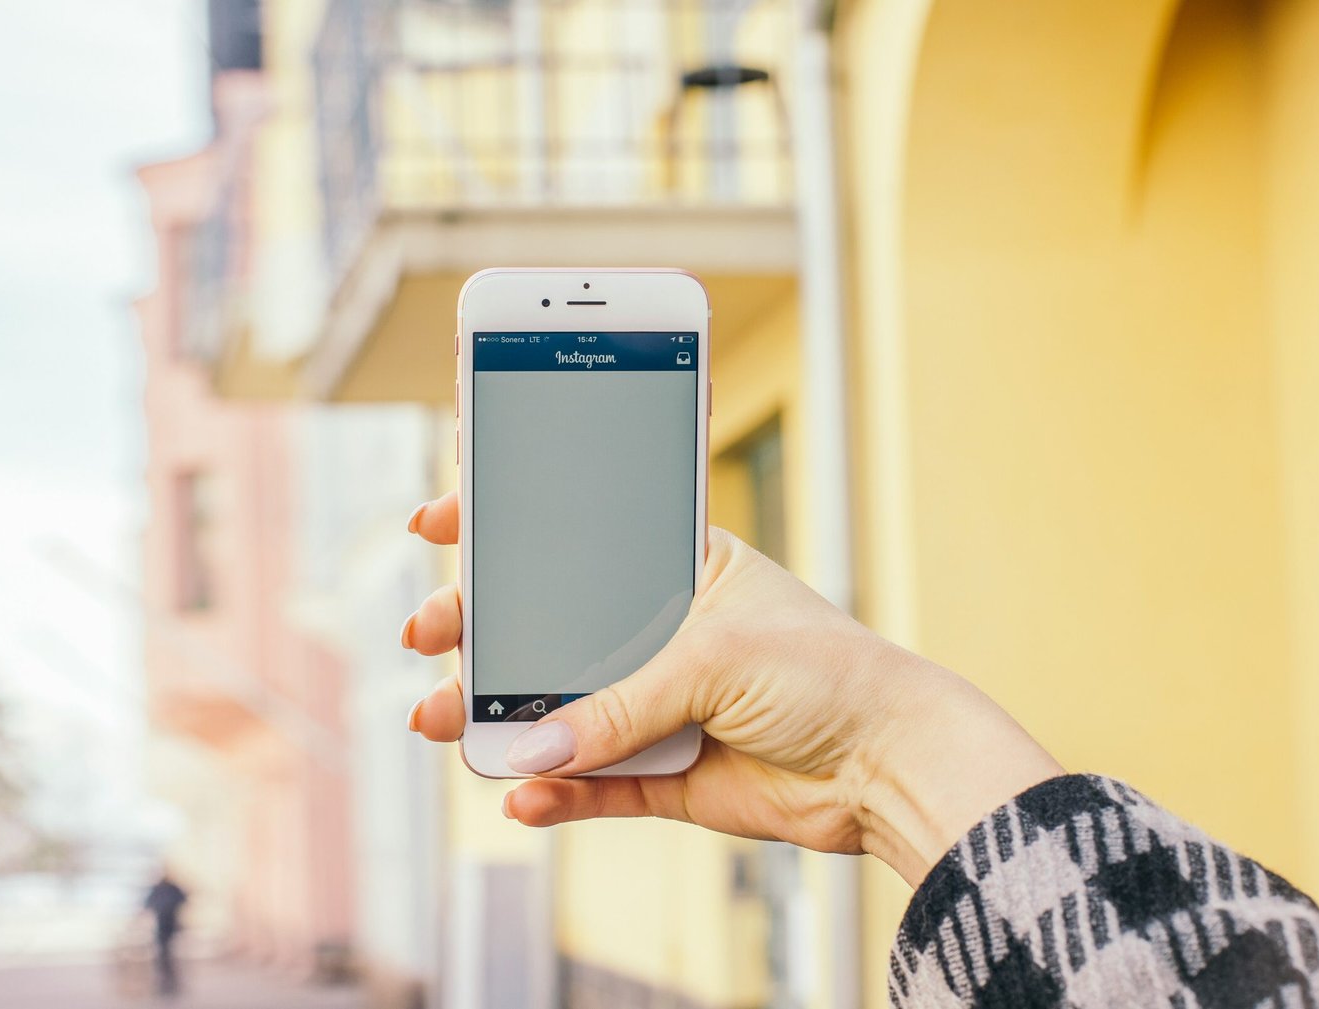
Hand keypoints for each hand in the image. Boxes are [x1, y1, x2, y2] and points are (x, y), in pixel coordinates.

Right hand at [401, 491, 1062, 886]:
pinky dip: (554, 791)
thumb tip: (534, 748)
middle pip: (550, 627)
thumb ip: (619, 704)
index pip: (579, 537)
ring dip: (500, 716)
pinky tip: (520, 792)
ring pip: (559, 711)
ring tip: (446, 722)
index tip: (444, 517)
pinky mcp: (667, 775)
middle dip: (481, 628)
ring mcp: (661, 705)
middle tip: (431, 632)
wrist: (886, 763)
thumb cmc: (827, 672)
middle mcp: (662, 633)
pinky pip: (592, 783)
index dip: (510, 524)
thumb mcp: (715, 659)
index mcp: (679, 568)